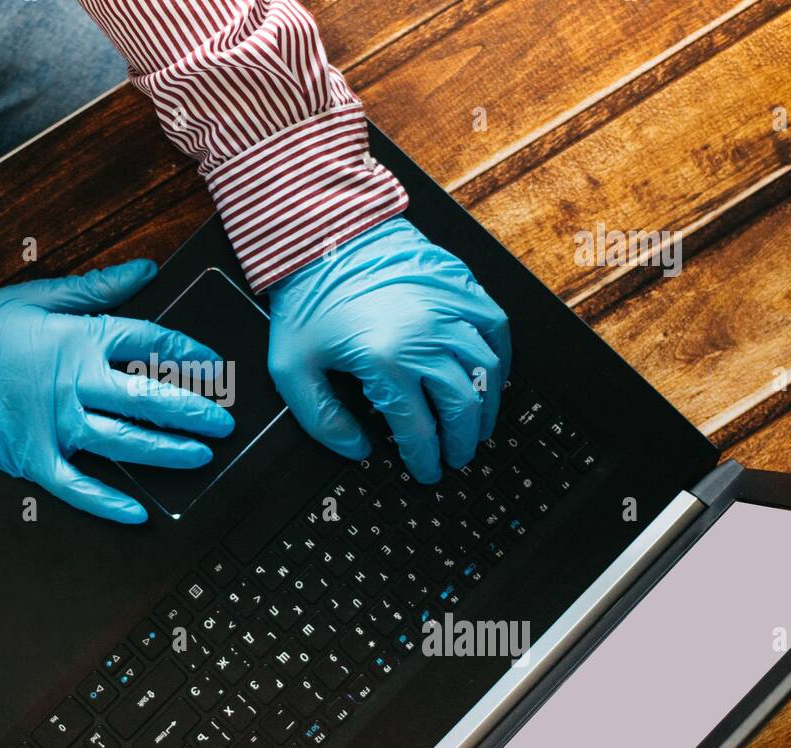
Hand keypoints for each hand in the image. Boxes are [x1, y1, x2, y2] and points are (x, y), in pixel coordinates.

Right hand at [0, 259, 233, 522]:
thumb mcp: (38, 295)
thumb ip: (97, 287)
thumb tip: (144, 269)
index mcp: (78, 341)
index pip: (149, 344)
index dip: (188, 355)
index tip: (212, 365)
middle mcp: (73, 385)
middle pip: (150, 399)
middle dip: (194, 412)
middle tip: (222, 422)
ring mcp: (55, 427)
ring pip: (126, 443)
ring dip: (169, 452)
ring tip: (200, 457)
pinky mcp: (34, 460)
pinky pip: (79, 488)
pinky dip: (108, 504)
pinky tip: (137, 513)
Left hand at [267, 216, 510, 483]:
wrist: (322, 234)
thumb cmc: (307, 296)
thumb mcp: (291, 368)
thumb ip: (322, 420)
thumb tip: (356, 449)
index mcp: (385, 361)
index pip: (419, 428)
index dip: (425, 458)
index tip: (426, 470)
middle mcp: (426, 337)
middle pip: (461, 405)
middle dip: (462, 440)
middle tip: (457, 456)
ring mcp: (448, 308)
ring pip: (485, 371)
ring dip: (485, 406)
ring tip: (477, 426)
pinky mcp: (459, 284)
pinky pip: (494, 326)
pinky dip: (499, 355)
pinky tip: (492, 374)